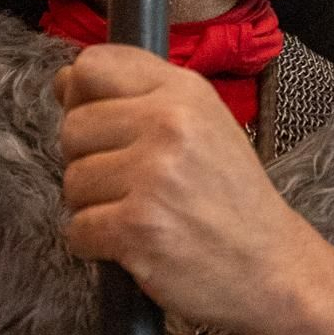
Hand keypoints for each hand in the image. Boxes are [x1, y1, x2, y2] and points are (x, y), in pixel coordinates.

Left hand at [56, 46, 304, 331]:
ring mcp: (153, 177)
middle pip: (72, 128)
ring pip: (72, 182)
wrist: (270, 267)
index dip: (80, 97)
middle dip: (89, 161)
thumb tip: (63, 82)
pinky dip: (95, 245)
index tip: (100, 125)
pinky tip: (134, 244)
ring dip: (94, 206)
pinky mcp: (138, 228)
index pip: (93, 66)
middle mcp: (168, 125)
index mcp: (184, 92)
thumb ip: (140, 95)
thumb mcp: (203, 122)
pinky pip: (77, 230)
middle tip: (130, 184)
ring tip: (139, 214)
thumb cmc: (230, 197)